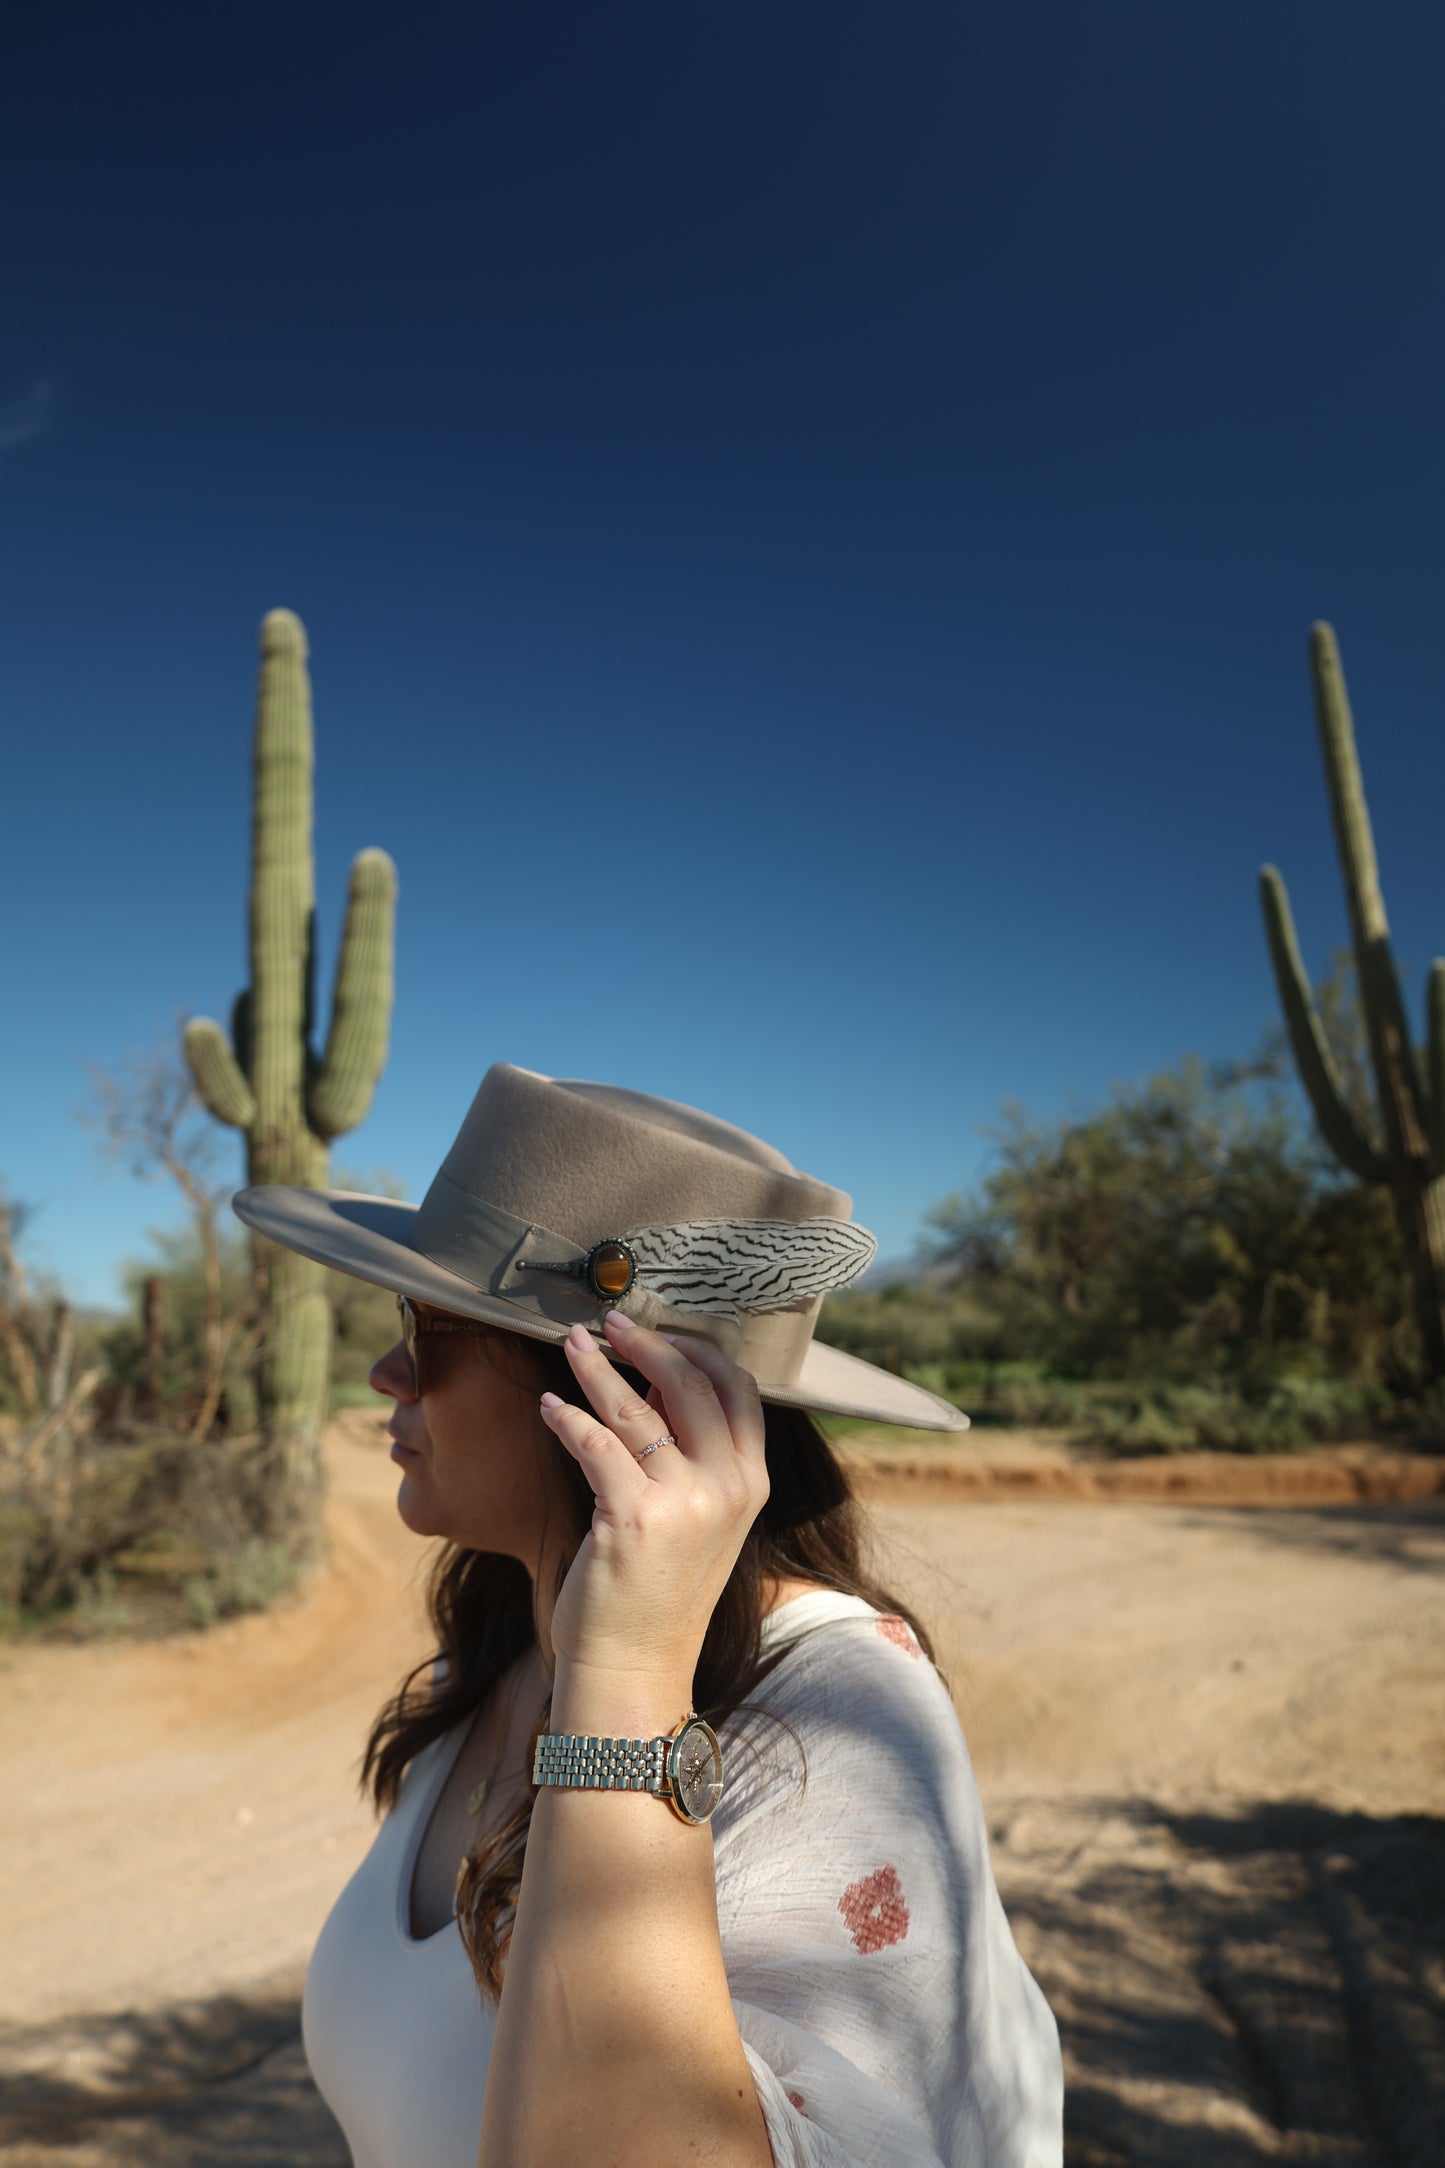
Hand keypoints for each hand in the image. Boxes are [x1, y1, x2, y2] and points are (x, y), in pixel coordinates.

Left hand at [539, 1312, 768, 1704]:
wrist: (634, 1668)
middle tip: (608, 1324)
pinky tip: (548, 1407)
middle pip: (692, 1384)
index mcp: (751, 1485)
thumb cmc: (656, 1592)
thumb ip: (690, 1457)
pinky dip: (567, 1418)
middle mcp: (727, 1489)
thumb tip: (655, 1384)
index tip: (659, 1333)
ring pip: (638, 1408)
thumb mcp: (698, 1520)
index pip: (739, 1391)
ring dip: (596, 1369)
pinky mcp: (632, 1519)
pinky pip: (595, 1444)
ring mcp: (683, 1504)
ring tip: (570, 1345)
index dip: (697, 1351)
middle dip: (646, 1344)